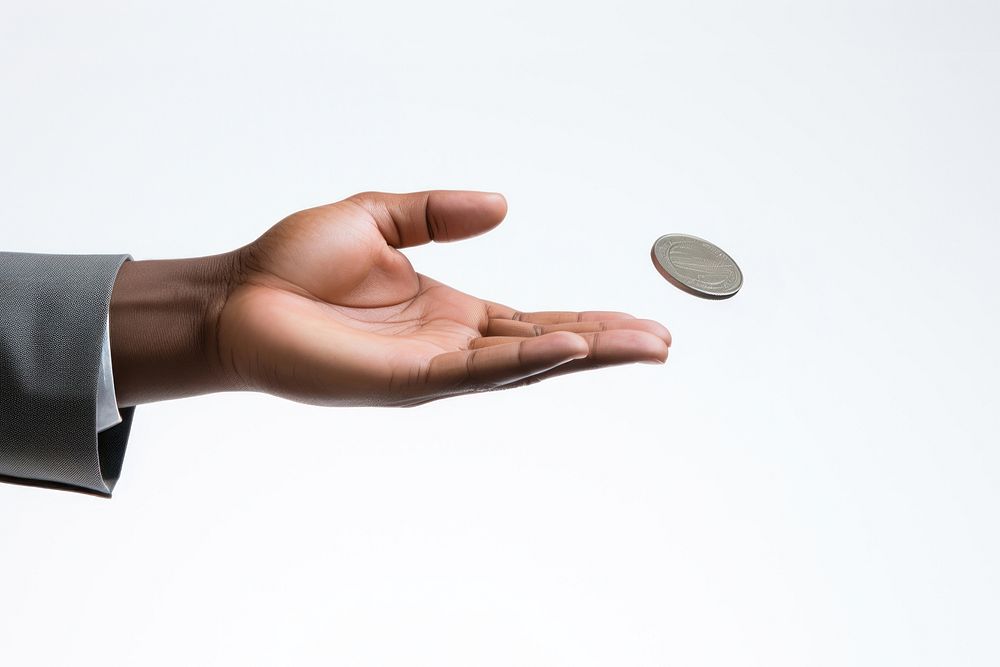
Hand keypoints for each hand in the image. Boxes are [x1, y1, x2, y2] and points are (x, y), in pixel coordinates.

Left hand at [109, 191, 669, 406]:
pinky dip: (523, 361)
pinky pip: (475, 372)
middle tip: (662, 343)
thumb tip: (504, 204)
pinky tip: (568, 349)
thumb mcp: (377, 218)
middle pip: (542, 350)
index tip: (635, 321)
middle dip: (603, 347)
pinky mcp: (402, 381)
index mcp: (449, 314)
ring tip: (642, 347)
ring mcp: (430, 369)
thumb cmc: (293, 265)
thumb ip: (438, 211)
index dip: (585, 321)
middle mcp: (449, 347)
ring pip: (522, 367)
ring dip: (584, 357)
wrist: (234, 297)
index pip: (532, 321)